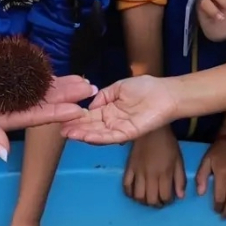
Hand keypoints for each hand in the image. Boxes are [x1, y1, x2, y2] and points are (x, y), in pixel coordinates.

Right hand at [0, 58, 95, 156]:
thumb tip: (4, 152)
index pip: (33, 117)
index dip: (56, 113)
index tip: (78, 109)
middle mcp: (1, 107)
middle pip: (39, 101)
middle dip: (64, 95)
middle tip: (89, 88)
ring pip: (32, 87)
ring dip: (55, 83)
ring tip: (79, 78)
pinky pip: (18, 73)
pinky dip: (34, 70)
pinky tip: (51, 66)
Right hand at [60, 75, 177, 143]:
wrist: (165, 93)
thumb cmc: (145, 88)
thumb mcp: (118, 87)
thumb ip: (103, 96)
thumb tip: (89, 105)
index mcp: (109, 110)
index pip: (90, 116)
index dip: (77, 118)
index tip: (63, 118)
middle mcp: (112, 121)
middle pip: (91, 127)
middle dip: (76, 128)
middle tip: (60, 130)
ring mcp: (120, 129)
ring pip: (98, 134)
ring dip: (83, 135)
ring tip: (68, 134)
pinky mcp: (128, 134)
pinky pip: (111, 138)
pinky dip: (97, 138)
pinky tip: (85, 136)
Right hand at [123, 127, 185, 206]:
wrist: (151, 129)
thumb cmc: (167, 143)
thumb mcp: (178, 159)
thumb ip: (180, 179)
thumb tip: (180, 196)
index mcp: (164, 173)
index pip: (164, 197)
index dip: (167, 202)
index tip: (168, 199)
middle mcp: (150, 175)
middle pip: (150, 200)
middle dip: (156, 204)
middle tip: (158, 201)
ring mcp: (138, 172)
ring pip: (138, 196)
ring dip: (143, 201)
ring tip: (147, 198)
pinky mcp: (129, 168)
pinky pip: (126, 186)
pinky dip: (129, 193)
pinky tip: (135, 193)